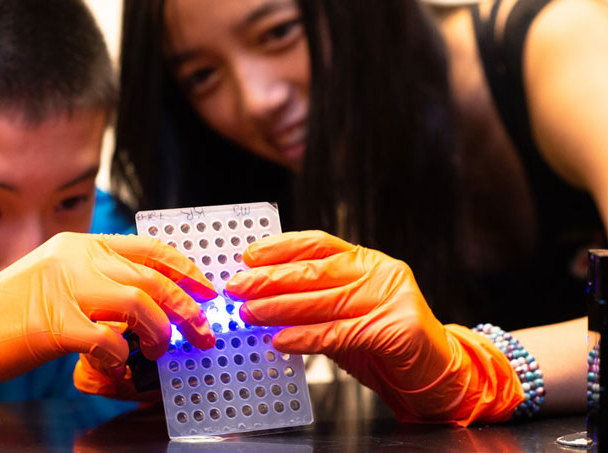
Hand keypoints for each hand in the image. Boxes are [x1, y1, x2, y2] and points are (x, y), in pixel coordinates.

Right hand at [0, 232, 216, 417]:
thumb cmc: (6, 315)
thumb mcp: (56, 282)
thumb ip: (98, 283)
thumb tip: (149, 303)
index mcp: (79, 246)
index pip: (148, 248)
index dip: (184, 270)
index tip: (205, 290)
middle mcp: (74, 258)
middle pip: (151, 276)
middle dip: (187, 308)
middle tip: (202, 332)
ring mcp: (62, 287)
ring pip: (138, 302)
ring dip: (160, 332)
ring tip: (161, 352)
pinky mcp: (52, 322)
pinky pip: (108, 340)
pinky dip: (121, 358)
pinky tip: (116, 368)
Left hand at [225, 230, 523, 425]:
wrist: (434, 372)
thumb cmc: (383, 342)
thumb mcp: (345, 314)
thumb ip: (312, 302)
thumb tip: (261, 298)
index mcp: (366, 261)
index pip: (318, 244)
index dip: (280, 248)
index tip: (248, 256)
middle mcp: (379, 272)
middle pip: (315, 271)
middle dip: (269, 279)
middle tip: (238, 287)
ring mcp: (391, 297)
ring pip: (323, 301)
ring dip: (279, 308)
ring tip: (249, 313)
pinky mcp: (395, 327)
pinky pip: (338, 332)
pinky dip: (305, 337)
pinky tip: (280, 339)